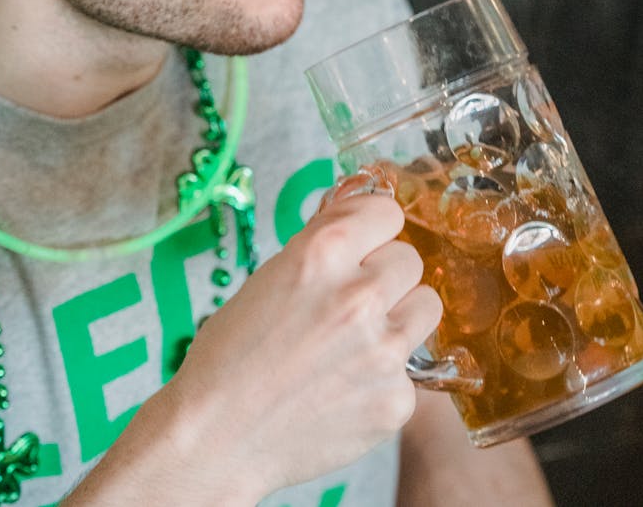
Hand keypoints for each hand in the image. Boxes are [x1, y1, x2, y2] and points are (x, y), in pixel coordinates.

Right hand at [165, 188, 442, 501]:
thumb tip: (357, 206)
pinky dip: (385, 374)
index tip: (362, 242)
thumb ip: (322, 240)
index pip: (387, 212)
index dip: (371, 228)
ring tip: (356, 339)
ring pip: (425, 307)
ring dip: (398, 316)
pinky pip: (411, 368)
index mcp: (324, 252)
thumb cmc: (232, 353)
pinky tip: (345, 385)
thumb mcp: (271, 274)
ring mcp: (384, 351)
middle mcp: (360, 295)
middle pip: (410, 260)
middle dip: (383, 274)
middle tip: (349, 300)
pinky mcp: (396, 400)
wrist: (217, 436)